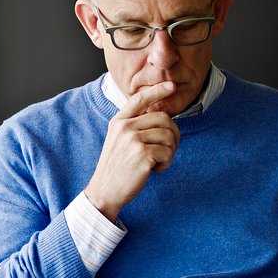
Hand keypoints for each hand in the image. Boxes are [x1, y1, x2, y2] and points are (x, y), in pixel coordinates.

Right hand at [84, 80, 178, 220]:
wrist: (104, 191)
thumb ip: (134, 126)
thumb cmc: (115, 168)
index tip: (171, 86)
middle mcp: (125, 127)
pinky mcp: (142, 154)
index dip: (157, 91)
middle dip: (173, 135)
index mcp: (118, 121)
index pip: (140, 99)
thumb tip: (162, 118)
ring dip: (170, 151)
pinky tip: (155, 170)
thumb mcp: (117, 141)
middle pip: (163, 118)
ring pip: (168, 135)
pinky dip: (166, 163)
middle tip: (167, 150)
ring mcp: (133, 140)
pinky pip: (168, 152)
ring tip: (158, 162)